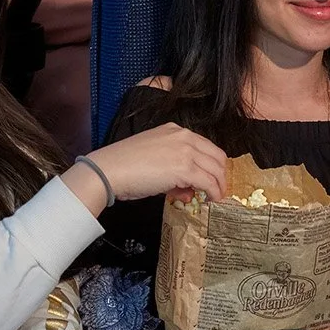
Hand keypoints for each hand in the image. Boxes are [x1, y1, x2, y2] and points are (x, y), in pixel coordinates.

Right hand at [72, 123, 227, 210]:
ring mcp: (185, 151)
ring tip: (214, 197)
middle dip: (220, 175)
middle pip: (217, 156)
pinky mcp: (185, 168)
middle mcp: (183, 136)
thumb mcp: (154, 160)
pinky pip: (209, 182)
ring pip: (216, 169)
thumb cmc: (125, 167)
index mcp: (175, 130)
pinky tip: (211, 199)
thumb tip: (189, 190)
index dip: (212, 164)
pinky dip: (214, 192)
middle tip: (217, 189)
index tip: (211, 177)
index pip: (205, 145)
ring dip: (219, 185)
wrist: (110, 170)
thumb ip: (174, 171)